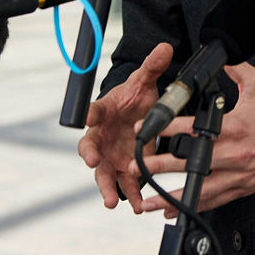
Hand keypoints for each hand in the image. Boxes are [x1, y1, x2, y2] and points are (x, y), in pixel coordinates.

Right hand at [78, 42, 174, 212]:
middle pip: (89, 148)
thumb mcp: (144, 82)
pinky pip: (124, 184)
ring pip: (103, 173)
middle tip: (92, 163)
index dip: (90, 114)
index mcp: (103, 112)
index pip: (93, 111)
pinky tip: (136, 207)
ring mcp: (110, 155)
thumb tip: (165, 47)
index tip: (90, 118)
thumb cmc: (134, 98)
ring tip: (111, 201)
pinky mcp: (123, 169)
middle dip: (90, 157)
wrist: (137, 113)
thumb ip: (152, 67)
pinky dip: (129, 195)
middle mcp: (101, 137)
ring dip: (107, 187)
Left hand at [138, 62, 254, 214]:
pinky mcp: (239, 188)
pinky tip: (172, 211)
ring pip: (196, 188)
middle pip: (188, 161)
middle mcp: (231, 153)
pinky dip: (191, 206)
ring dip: (169, 194)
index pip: (192, 127)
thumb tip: (220, 59)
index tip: (146, 127)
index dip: (166, 127)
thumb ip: (236, 71)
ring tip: (146, 199)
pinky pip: (211, 200)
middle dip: (159, 164)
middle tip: (135, 165)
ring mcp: (235, 174)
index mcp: (233, 126)